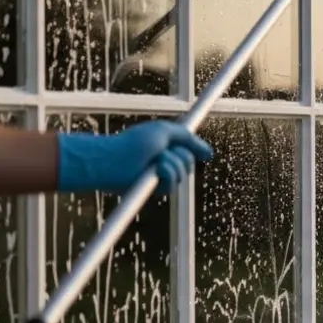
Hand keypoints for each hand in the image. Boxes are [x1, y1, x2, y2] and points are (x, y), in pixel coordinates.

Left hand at [57, 120, 214, 194]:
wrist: (114, 159)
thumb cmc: (133, 143)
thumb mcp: (164, 131)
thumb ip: (188, 138)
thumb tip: (209, 153)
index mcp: (167, 146)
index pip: (189, 148)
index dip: (197, 148)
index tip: (206, 152)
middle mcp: (167, 161)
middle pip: (190, 160)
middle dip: (180, 153)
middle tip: (163, 149)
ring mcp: (163, 176)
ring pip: (183, 171)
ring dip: (170, 162)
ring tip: (154, 160)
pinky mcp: (158, 190)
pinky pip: (174, 183)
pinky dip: (166, 173)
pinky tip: (155, 171)